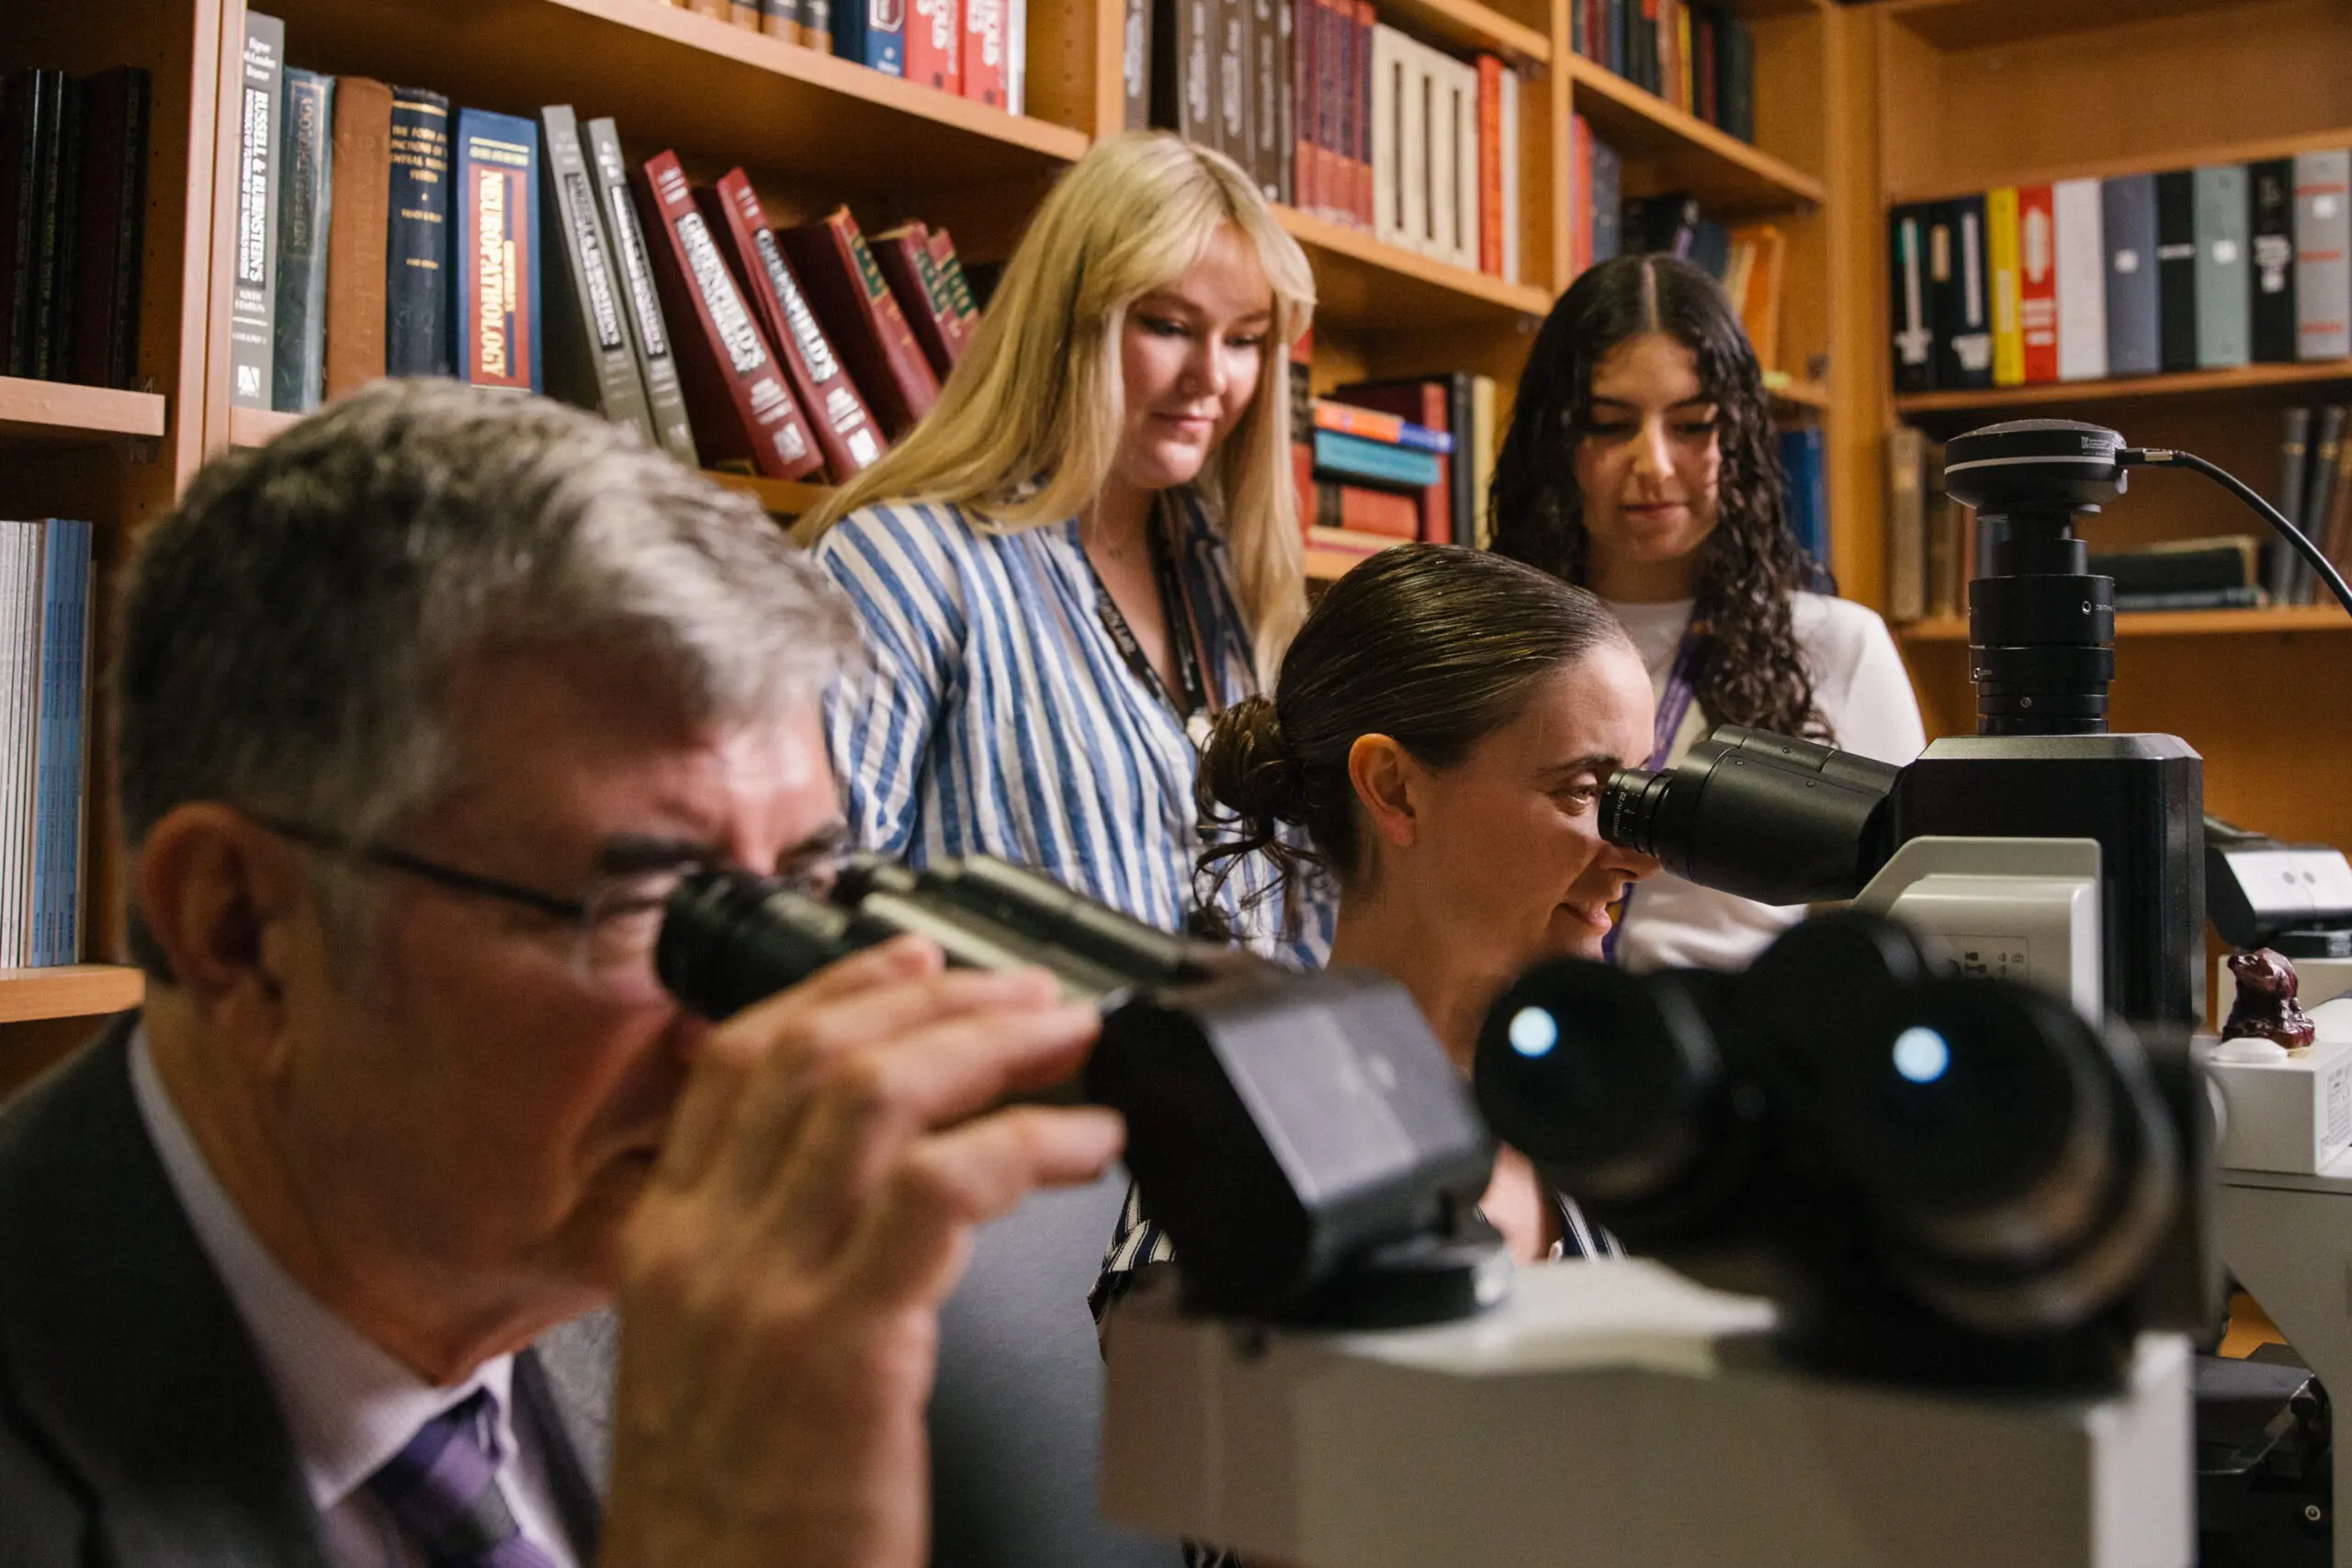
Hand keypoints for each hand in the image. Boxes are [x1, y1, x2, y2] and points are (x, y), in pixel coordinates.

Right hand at [600, 936, 1123, 1567]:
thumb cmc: (729, 1519)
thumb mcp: (703, 1365)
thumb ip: (755, 1259)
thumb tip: (858, 1179)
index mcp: (665, 1247)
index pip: (737, 1061)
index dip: (836, 988)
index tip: (913, 957)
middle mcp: (703, 1251)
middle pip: (818, 1056)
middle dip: (937, 996)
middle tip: (1026, 991)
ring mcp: (765, 1294)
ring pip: (879, 1097)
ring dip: (989, 1043)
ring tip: (1067, 1038)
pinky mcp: (841, 1350)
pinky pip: (944, 1190)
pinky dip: (1030, 1141)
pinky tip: (1086, 1140)